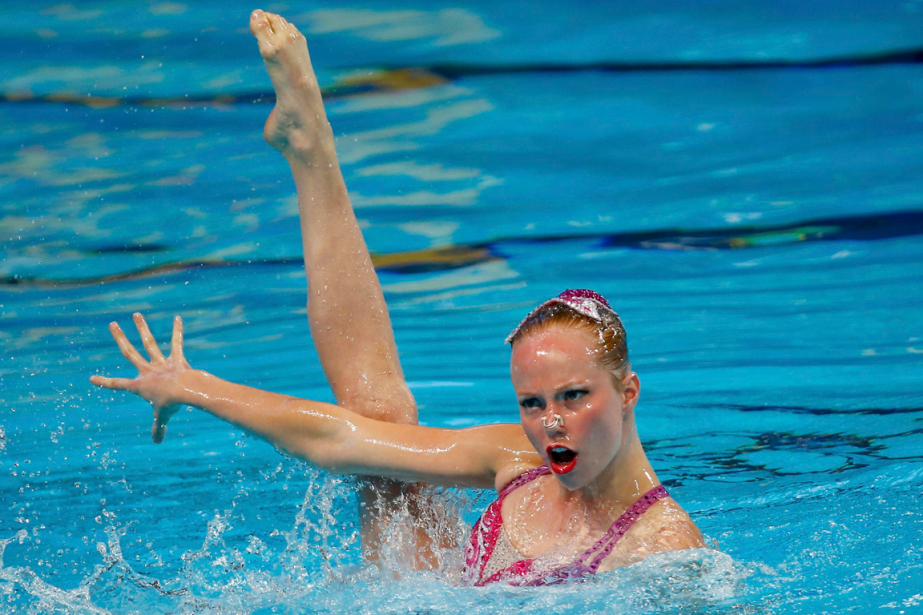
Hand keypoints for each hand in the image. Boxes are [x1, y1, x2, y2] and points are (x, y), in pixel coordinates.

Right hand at [90, 313, 190, 442]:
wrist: (184, 391)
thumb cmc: (171, 405)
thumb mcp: (163, 418)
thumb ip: (159, 428)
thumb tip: (158, 442)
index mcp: (139, 385)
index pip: (117, 384)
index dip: (104, 382)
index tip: (91, 378)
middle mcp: (147, 371)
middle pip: (129, 352)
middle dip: (120, 338)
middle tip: (112, 324)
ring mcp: (160, 363)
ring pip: (148, 342)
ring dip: (142, 328)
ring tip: (136, 314)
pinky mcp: (176, 358)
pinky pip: (176, 342)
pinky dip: (177, 331)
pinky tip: (178, 317)